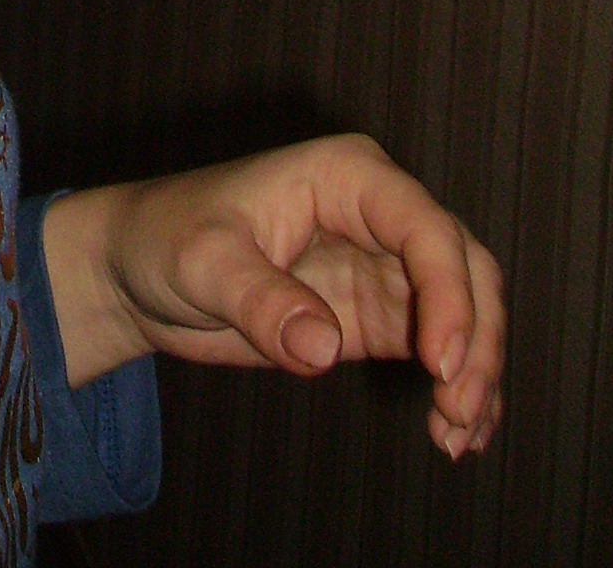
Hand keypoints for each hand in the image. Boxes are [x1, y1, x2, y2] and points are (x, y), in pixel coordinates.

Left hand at [39, 133, 504, 459]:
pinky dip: (456, 387)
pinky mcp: (374, 313)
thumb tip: (325, 347)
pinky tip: (455, 436)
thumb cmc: (165, 238)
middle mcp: (377, 213)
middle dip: (477, 339)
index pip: (425, 227)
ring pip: (466, 308)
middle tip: (457, 411)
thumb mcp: (204, 263)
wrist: (135, 269)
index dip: (449, 292)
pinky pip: (438, 345)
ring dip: (476, 371)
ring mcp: (381, 264)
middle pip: (465, 266)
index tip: (442, 365)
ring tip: (456, 437)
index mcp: (346, 175)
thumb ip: (262, 300)